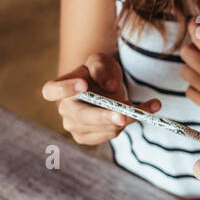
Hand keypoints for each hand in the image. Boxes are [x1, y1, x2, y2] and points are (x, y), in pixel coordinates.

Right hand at [41, 52, 159, 145]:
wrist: (106, 87)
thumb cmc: (99, 72)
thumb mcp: (100, 61)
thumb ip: (102, 68)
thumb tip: (110, 86)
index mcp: (60, 87)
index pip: (51, 90)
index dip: (64, 89)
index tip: (83, 84)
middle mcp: (65, 110)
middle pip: (82, 117)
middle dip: (103, 117)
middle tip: (122, 116)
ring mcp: (76, 127)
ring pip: (103, 128)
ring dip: (126, 118)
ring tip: (139, 105)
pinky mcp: (90, 138)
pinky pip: (114, 133)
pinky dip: (133, 121)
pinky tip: (148, 109)